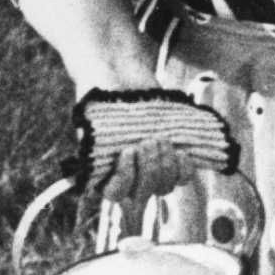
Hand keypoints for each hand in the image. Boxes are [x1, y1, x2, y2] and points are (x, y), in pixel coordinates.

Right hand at [71, 89, 239, 235]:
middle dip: (149, 168)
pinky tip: (181, 152)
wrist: (125, 79)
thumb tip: (90, 140)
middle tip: (148, 141)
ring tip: (161, 139)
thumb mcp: (91, 110)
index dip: (124, 178)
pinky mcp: (170, 161)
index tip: (127, 151)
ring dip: (165, 165)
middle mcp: (125, 177)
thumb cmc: (103, 94)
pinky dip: (184, 168)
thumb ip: (90, 130)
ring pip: (163, 187)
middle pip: (142, 194)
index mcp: (100, 171)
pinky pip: (182, 178)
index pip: (115, 194)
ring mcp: (149, 171)